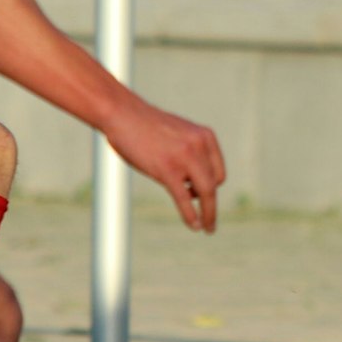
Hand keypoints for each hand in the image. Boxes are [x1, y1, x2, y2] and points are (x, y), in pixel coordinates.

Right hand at [104, 97, 226, 232]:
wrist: (123, 115)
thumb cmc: (146, 125)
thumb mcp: (178, 133)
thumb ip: (190, 151)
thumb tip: (193, 178)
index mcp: (205, 136)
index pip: (218, 171)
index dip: (212, 187)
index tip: (203, 199)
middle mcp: (199, 146)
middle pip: (214, 184)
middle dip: (212, 206)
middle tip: (211, 223)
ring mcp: (184, 158)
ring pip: (205, 193)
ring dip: (207, 214)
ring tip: (205, 227)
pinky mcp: (168, 170)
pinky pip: (184, 198)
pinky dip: (191, 215)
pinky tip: (195, 226)